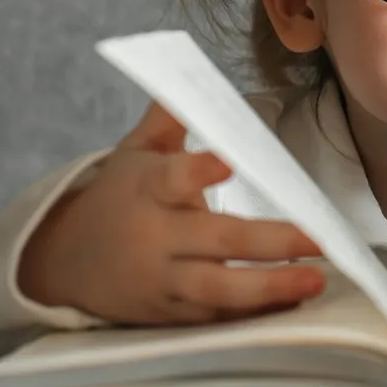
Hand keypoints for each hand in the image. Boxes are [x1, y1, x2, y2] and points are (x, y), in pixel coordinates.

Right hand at [17, 101, 325, 324]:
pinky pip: (217, 318)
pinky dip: (254, 314)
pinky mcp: (172, 315)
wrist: (65, 263)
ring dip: (271, 288)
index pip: (173, 177)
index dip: (199, 170)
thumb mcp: (133, 153)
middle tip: (320, 239)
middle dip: (271, 242)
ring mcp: (165, 281)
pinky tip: (293, 304)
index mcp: (147, 190)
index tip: (228, 161)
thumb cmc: (117, 198)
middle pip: (217, 242)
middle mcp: (156, 238)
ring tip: (316, 282)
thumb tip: (184, 68)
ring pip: (219, 290)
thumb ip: (166, 119)